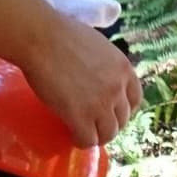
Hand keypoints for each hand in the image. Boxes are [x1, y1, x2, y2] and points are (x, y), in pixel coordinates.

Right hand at [19, 15, 139, 144]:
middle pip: (122, 120)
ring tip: (84, 134)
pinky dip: (81, 142)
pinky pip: (88, 140)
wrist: (41, 38)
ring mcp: (100, 104)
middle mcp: (117, 88)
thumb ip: (105, 65)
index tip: (112, 113)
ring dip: (97, 136)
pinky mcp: (80, 117)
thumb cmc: (61, 35)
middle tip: (95, 125)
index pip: (135, 99)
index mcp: (124, 68)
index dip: (124, 110)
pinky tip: (74, 138)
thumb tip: (99, 77)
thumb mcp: (97, 46)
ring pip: (107, 134)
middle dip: (109, 125)